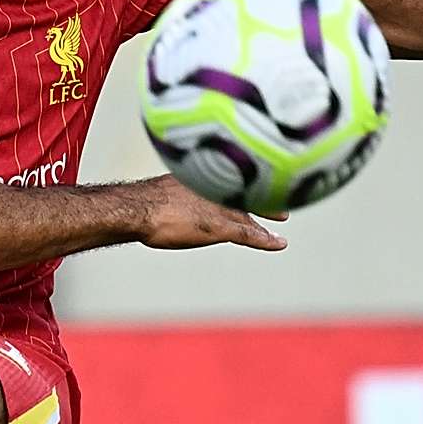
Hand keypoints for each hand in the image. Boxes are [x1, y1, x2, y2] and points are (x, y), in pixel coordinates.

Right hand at [131, 176, 287, 252]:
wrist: (139, 209)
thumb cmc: (140, 202)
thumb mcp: (159, 191)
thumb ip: (167, 194)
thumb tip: (154, 199)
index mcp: (200, 180)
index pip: (227, 180)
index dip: (242, 183)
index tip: (253, 183)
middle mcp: (215, 191)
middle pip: (245, 193)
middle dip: (261, 197)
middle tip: (277, 201)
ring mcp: (219, 209)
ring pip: (250, 214)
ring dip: (267, 217)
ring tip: (283, 217)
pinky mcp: (219, 228)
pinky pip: (249, 234)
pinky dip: (266, 240)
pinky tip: (279, 243)